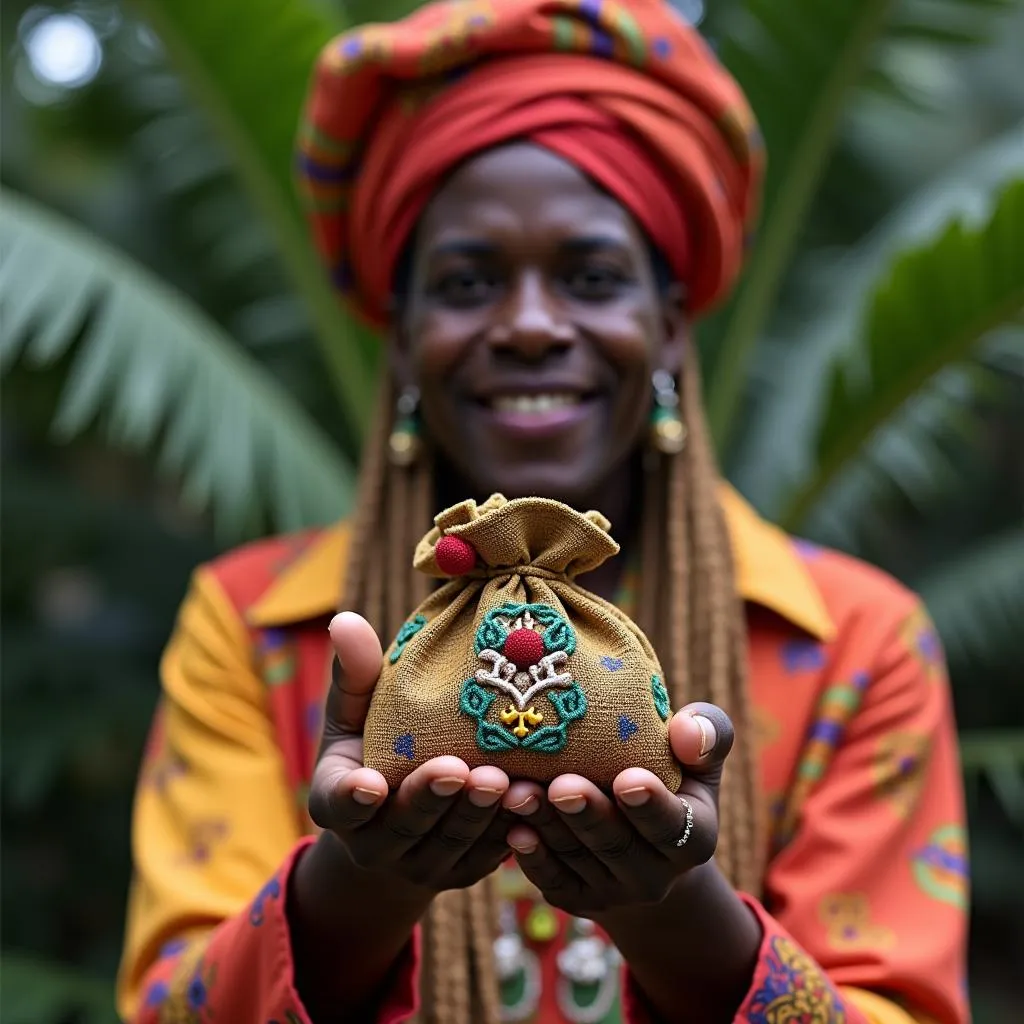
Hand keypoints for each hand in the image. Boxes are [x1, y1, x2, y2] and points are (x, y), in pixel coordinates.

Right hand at [307, 611, 511, 894]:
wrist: (399, 815)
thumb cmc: (375, 744)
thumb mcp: (356, 713)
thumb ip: (354, 675)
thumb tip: (345, 619)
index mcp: (339, 802)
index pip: (339, 803)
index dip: (352, 798)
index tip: (368, 783)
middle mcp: (374, 845)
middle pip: (404, 826)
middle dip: (432, 799)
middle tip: (461, 769)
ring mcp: (421, 866)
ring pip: (452, 845)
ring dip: (478, 816)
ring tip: (503, 781)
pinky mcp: (464, 873)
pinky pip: (490, 856)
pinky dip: (511, 833)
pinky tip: (534, 802)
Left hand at [502, 702, 731, 916]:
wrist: (649, 850)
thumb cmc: (673, 781)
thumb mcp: (699, 760)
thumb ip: (708, 735)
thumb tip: (688, 727)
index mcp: (694, 838)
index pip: (673, 826)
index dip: (650, 806)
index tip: (627, 779)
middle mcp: (656, 875)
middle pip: (616, 845)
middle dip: (587, 814)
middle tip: (561, 784)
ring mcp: (614, 891)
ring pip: (576, 858)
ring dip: (546, 825)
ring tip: (518, 792)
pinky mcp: (578, 899)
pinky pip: (552, 880)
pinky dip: (531, 857)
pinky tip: (512, 828)